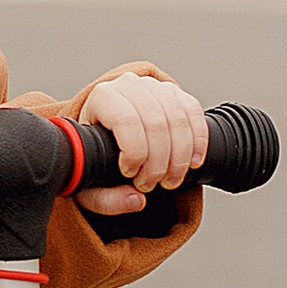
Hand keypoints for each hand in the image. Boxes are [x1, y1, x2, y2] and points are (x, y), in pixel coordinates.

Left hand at [74, 70, 205, 216]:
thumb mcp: (88, 181)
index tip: (130, 173)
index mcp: (102, 98)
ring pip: (178, 119)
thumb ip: (105, 199)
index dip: (134, 153)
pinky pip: (194, 113)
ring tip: (170, 181)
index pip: (126, 120)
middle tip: (151, 185)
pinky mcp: (175, 94)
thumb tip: (136, 201)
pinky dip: (198, 142)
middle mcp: (129, 86)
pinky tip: (192, 163)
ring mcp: (154, 87)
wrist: (106, 136)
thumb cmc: (93, 155)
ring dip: (179, 158)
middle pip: (156, 123)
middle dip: (159, 163)